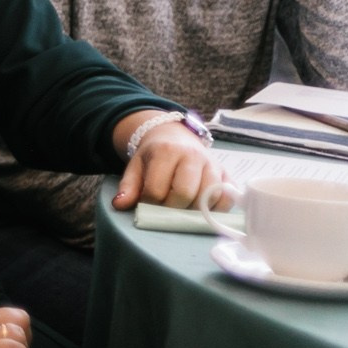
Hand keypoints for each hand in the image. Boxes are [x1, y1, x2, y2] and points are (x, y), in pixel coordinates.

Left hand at [111, 113, 230, 210]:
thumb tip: (120, 205)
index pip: (157, 189)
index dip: (149, 203)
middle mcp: (192, 155)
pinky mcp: (226, 173)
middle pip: (185, 194)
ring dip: (195, 210)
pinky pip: (227, 198)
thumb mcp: (136, 166)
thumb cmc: (154, 156)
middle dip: (172, 208)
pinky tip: (203, 208)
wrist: (174, 136)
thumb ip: (128, 186)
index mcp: (166, 151)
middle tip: (166, 208)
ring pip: (209, 197)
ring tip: (182, 208)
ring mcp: (212, 164)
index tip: (147, 204)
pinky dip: (217, 209)